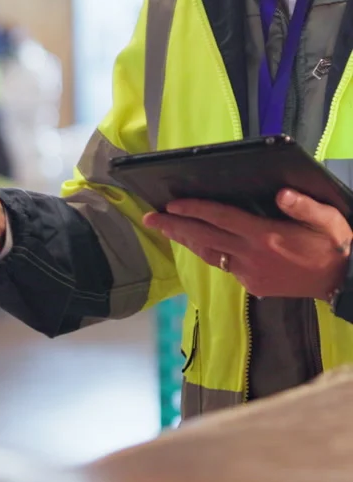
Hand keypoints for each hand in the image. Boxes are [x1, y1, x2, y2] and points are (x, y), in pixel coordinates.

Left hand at [143, 189, 352, 299]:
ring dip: (185, 241)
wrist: (342, 282)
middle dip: (174, 227)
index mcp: (265, 236)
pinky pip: (224, 266)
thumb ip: (303, 206)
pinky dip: (208, 252)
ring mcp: (250, 274)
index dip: (193, 210)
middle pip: (203, 238)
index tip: (170, 204)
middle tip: (149, 218)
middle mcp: (251, 256)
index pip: (219, 218)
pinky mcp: (253, 286)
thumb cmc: (334, 245)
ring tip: (165, 229)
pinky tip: (200, 244)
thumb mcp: (327, 221)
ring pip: (209, 254)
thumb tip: (282, 194)